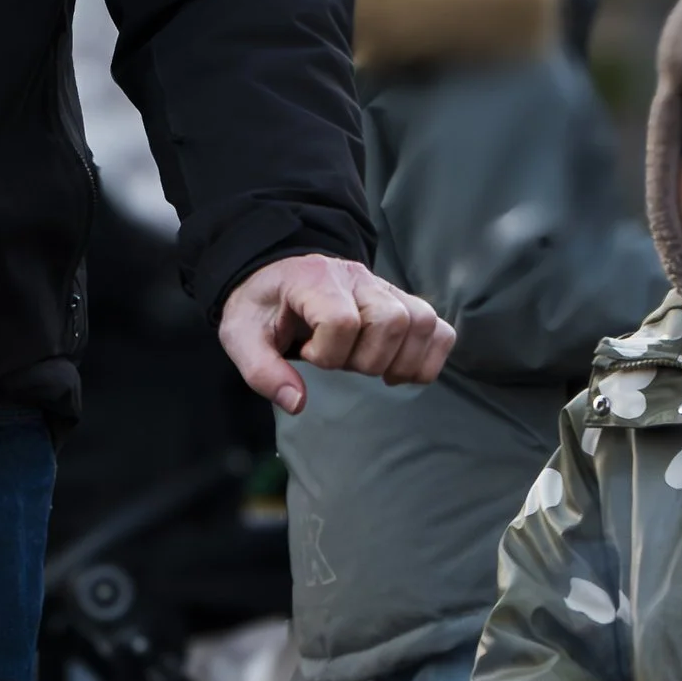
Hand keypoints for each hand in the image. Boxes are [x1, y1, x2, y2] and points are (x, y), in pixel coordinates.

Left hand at [218, 254, 454, 416]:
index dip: (328, 353)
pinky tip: (398, 369)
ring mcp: (386, 288)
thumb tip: (297, 403)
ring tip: (371, 369)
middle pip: (390, 320)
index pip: (342, 320)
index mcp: (315, 279)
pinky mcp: (403, 302)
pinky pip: (440, 328)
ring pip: (422, 322)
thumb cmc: (262, 309)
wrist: (276, 278)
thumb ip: (261, 371)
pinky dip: (428, 356)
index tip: (307, 356)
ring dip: (400, 359)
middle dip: (366, 359)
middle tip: (341, 363)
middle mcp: (357, 277)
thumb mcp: (241, 336)